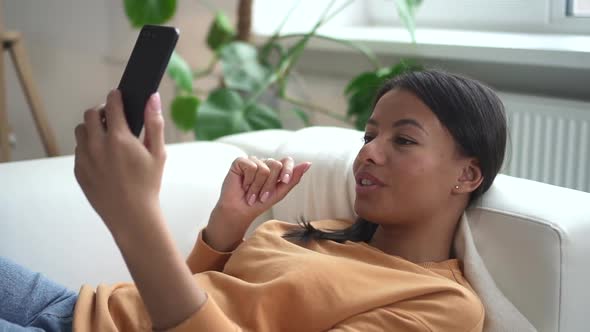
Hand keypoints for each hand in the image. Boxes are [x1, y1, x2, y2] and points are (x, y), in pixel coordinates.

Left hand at [74, 89, 166, 233]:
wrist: (131, 215)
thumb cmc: (148, 184)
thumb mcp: (158, 153)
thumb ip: (154, 123)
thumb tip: (153, 98)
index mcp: (119, 138)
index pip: (111, 104)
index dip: (115, 96)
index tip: (118, 95)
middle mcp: (97, 145)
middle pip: (90, 114)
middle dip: (101, 111)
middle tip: (112, 117)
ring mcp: (84, 158)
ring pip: (81, 131)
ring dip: (92, 128)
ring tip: (106, 137)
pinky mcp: (78, 171)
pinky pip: (79, 150)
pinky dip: (88, 147)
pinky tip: (103, 157)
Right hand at [205, 156, 311, 250]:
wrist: (241, 211)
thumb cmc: (260, 203)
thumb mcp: (280, 192)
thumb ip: (293, 178)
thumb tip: (308, 163)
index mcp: (275, 169)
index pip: (287, 160)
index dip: (288, 170)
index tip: (285, 181)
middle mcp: (264, 163)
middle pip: (276, 165)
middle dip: (270, 184)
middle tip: (262, 196)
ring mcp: (252, 161)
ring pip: (263, 168)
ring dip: (257, 186)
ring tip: (251, 194)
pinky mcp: (240, 162)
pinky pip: (251, 166)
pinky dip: (248, 180)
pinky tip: (243, 186)